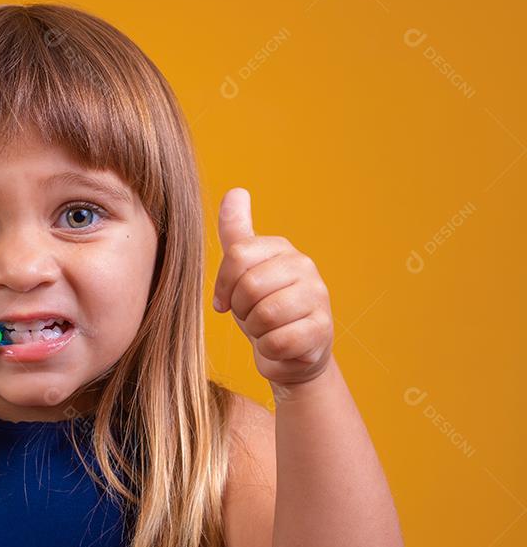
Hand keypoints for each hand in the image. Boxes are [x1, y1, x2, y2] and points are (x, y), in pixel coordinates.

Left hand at [211, 188, 332, 388]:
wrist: (291, 354)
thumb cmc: (262, 308)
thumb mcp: (243, 270)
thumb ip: (236, 232)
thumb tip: (235, 191)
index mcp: (280, 248)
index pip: (237, 255)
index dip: (223, 285)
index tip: (225, 300)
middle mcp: (304, 265)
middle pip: (248, 286)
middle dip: (241, 310)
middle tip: (252, 316)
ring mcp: (318, 296)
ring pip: (263, 315)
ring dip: (256, 330)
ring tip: (267, 329)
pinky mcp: (323, 329)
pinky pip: (277, 341)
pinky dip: (269, 349)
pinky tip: (279, 345)